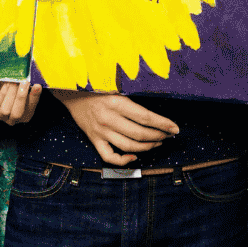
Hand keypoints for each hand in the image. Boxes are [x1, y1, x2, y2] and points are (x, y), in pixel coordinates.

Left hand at [0, 79, 41, 124]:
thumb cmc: (14, 84)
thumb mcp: (23, 86)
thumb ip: (30, 88)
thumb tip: (36, 82)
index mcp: (24, 115)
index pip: (30, 110)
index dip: (34, 98)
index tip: (37, 86)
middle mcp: (12, 119)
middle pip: (17, 115)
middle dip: (21, 98)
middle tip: (24, 83)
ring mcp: (0, 115)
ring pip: (6, 110)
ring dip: (11, 93)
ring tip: (14, 81)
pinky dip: (3, 92)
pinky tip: (6, 84)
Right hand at [52, 90, 179, 165]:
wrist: (72, 93)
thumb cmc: (99, 87)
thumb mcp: (117, 86)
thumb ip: (133, 97)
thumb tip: (158, 111)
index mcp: (117, 102)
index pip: (146, 117)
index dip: (163, 124)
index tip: (175, 128)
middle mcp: (109, 119)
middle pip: (140, 134)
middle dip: (159, 136)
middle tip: (169, 135)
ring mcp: (100, 131)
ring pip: (129, 146)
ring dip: (147, 147)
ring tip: (158, 143)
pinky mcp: (94, 139)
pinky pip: (109, 157)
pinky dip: (123, 160)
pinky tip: (135, 157)